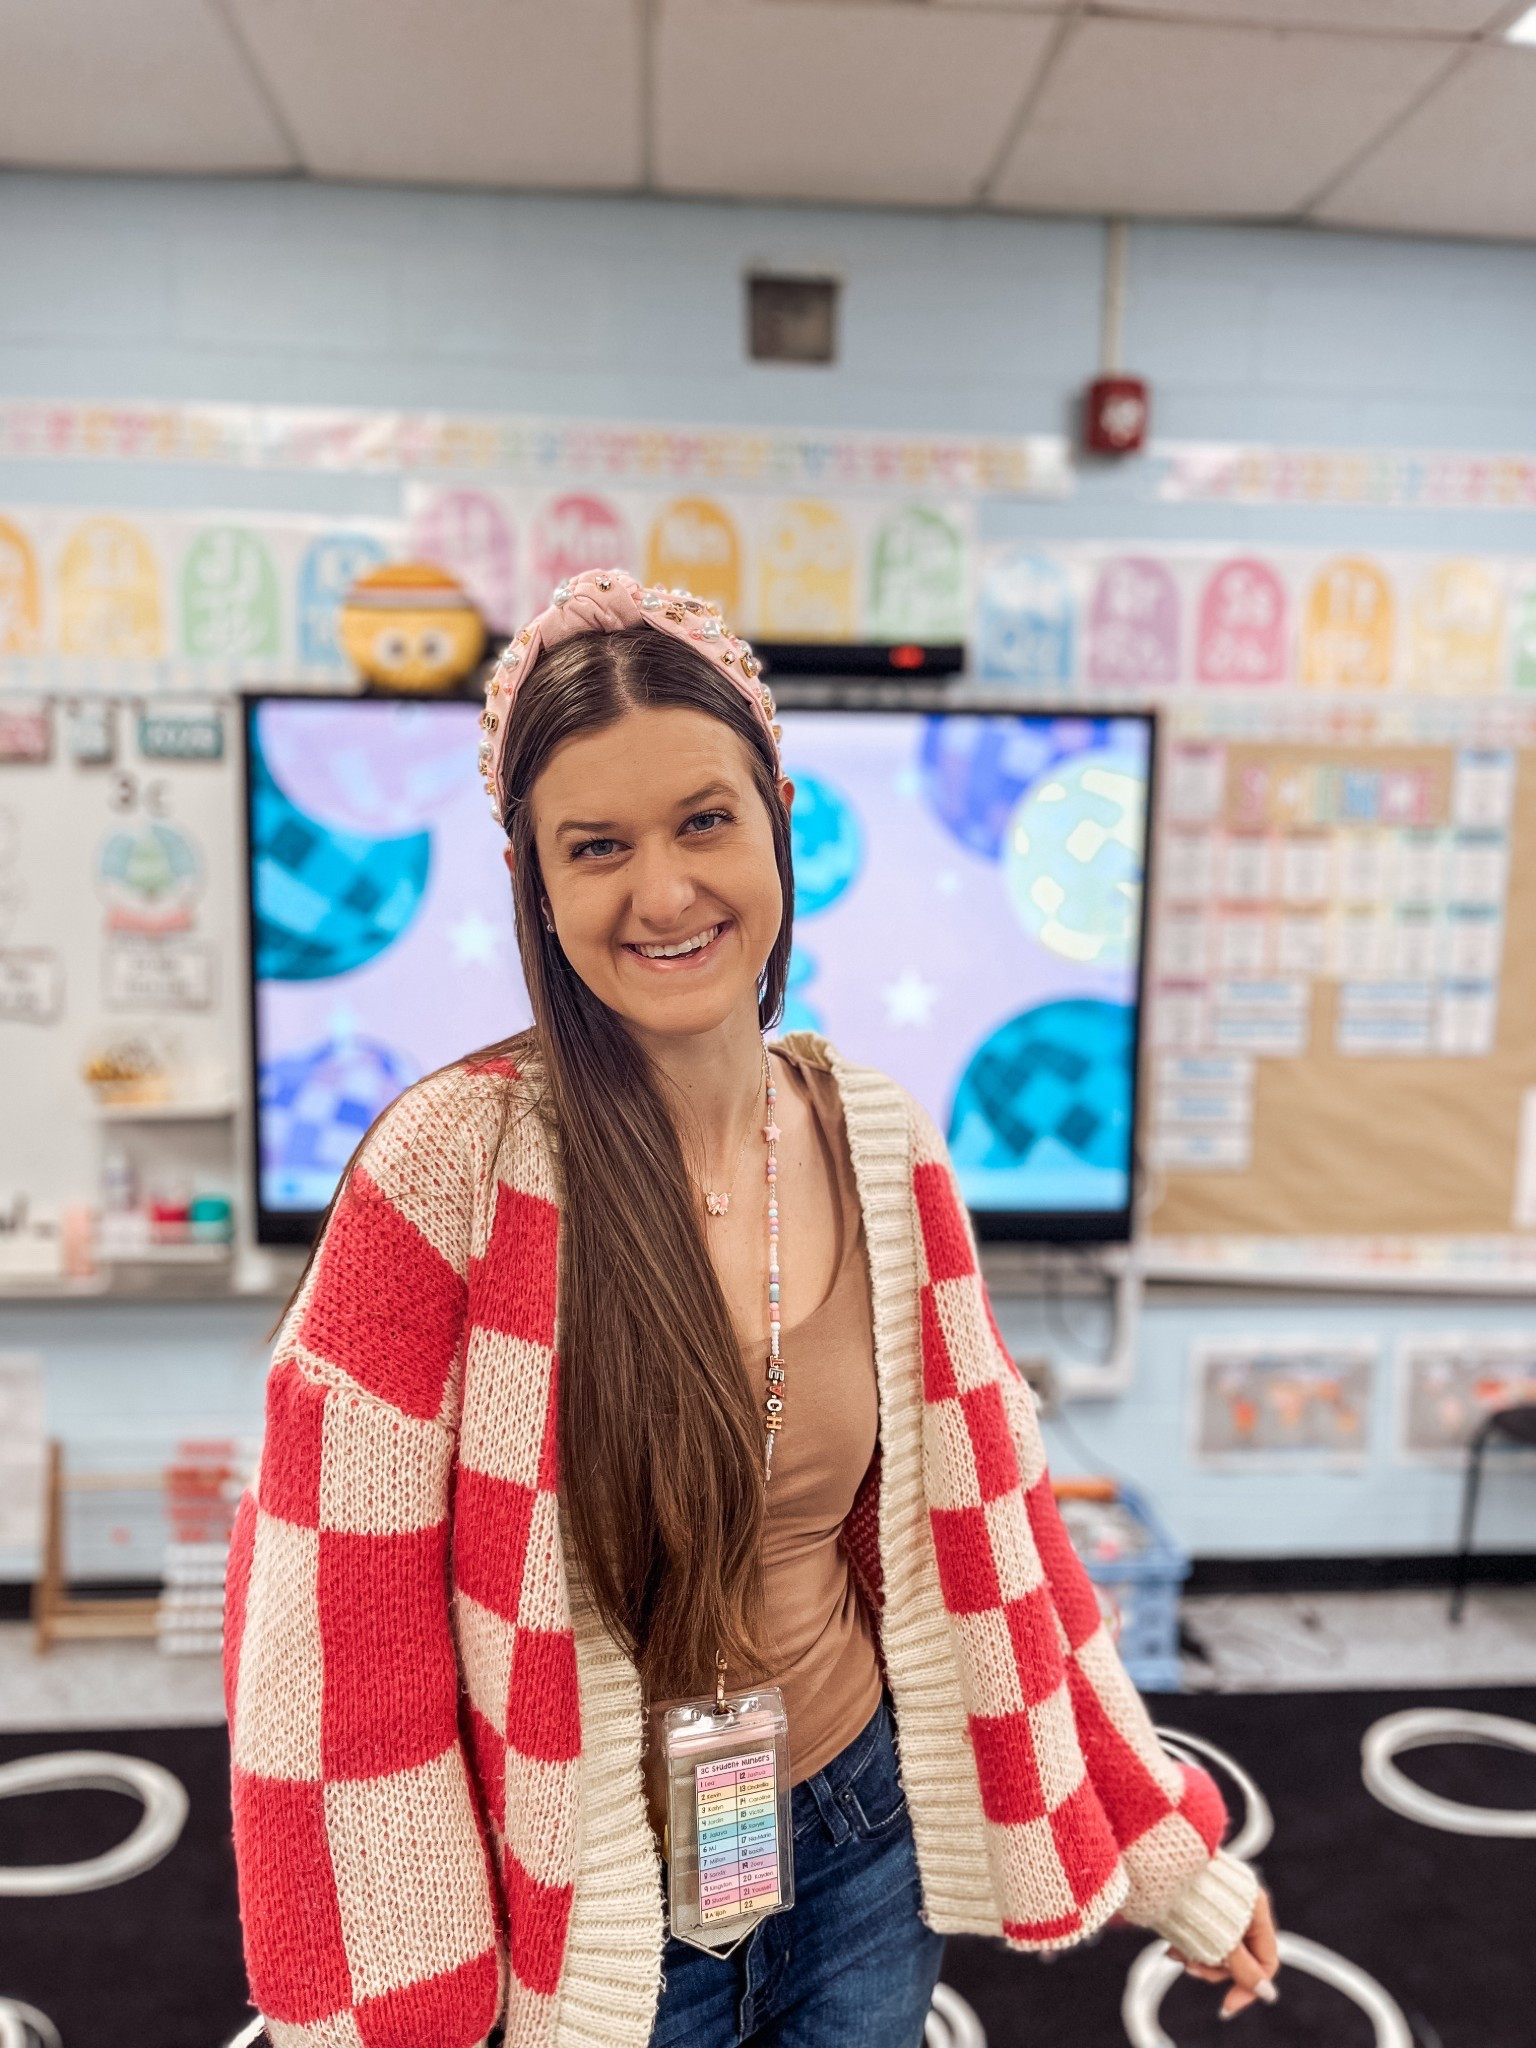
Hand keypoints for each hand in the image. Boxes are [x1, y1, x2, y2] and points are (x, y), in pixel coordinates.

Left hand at [1168, 1887, 1279, 2019]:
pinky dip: (1190, 1946)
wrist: (1158, 1857)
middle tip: (1189, 1968)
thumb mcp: (1221, 1937)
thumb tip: (1268, 1994)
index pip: (1267, 1961)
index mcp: (1257, 1909)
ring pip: (1218, 1948)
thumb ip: (1244, 1967)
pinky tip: (1171, 1949)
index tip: (1227, 2006)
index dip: (1249, 1988)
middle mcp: (1243, 1907)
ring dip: (1198, 1958)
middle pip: (1240, 1957)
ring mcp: (1222, 1906)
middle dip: (1214, 1968)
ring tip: (1175, 1955)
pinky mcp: (1201, 1905)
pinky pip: (1203, 1936)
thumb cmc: (1192, 1892)